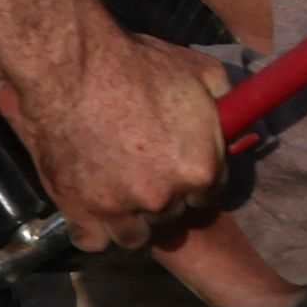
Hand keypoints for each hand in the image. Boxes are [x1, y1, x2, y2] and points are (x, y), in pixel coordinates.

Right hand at [0, 33, 231, 254]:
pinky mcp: (81, 215)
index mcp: (200, 170)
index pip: (210, 194)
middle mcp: (165, 199)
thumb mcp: (200, 71)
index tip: (179, 166)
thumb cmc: (137, 66)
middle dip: (164, 196)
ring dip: (131, 220)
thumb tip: (235, 118)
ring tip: (119, 193)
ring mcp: (122, 212)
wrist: (71, 69)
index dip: (195, 178)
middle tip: (144, 170)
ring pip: (135, 237)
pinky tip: (91, 207)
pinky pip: (94, 241)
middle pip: (172, 214)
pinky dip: (93, 228)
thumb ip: (225, 102)